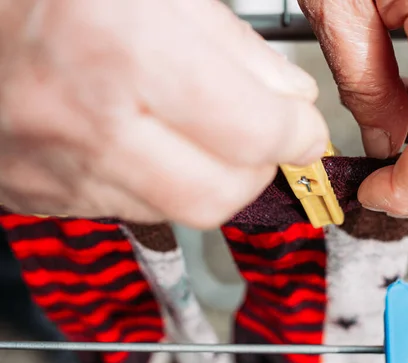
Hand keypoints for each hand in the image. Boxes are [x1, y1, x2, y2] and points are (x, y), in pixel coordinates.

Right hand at [0, 0, 327, 227]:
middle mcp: (89, 125)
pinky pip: (133, 208)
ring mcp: (59, 170)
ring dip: (214, 176)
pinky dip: (164, 181)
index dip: (297, 134)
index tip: (304, 127)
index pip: (252, 132)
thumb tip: (290, 96)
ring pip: (180, 210)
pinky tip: (150, 139)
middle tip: (263, 133)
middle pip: (220, 193)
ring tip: (203, 129)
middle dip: (260, 167)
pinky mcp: (40, 193)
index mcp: (123, 50)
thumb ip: (233, 44)